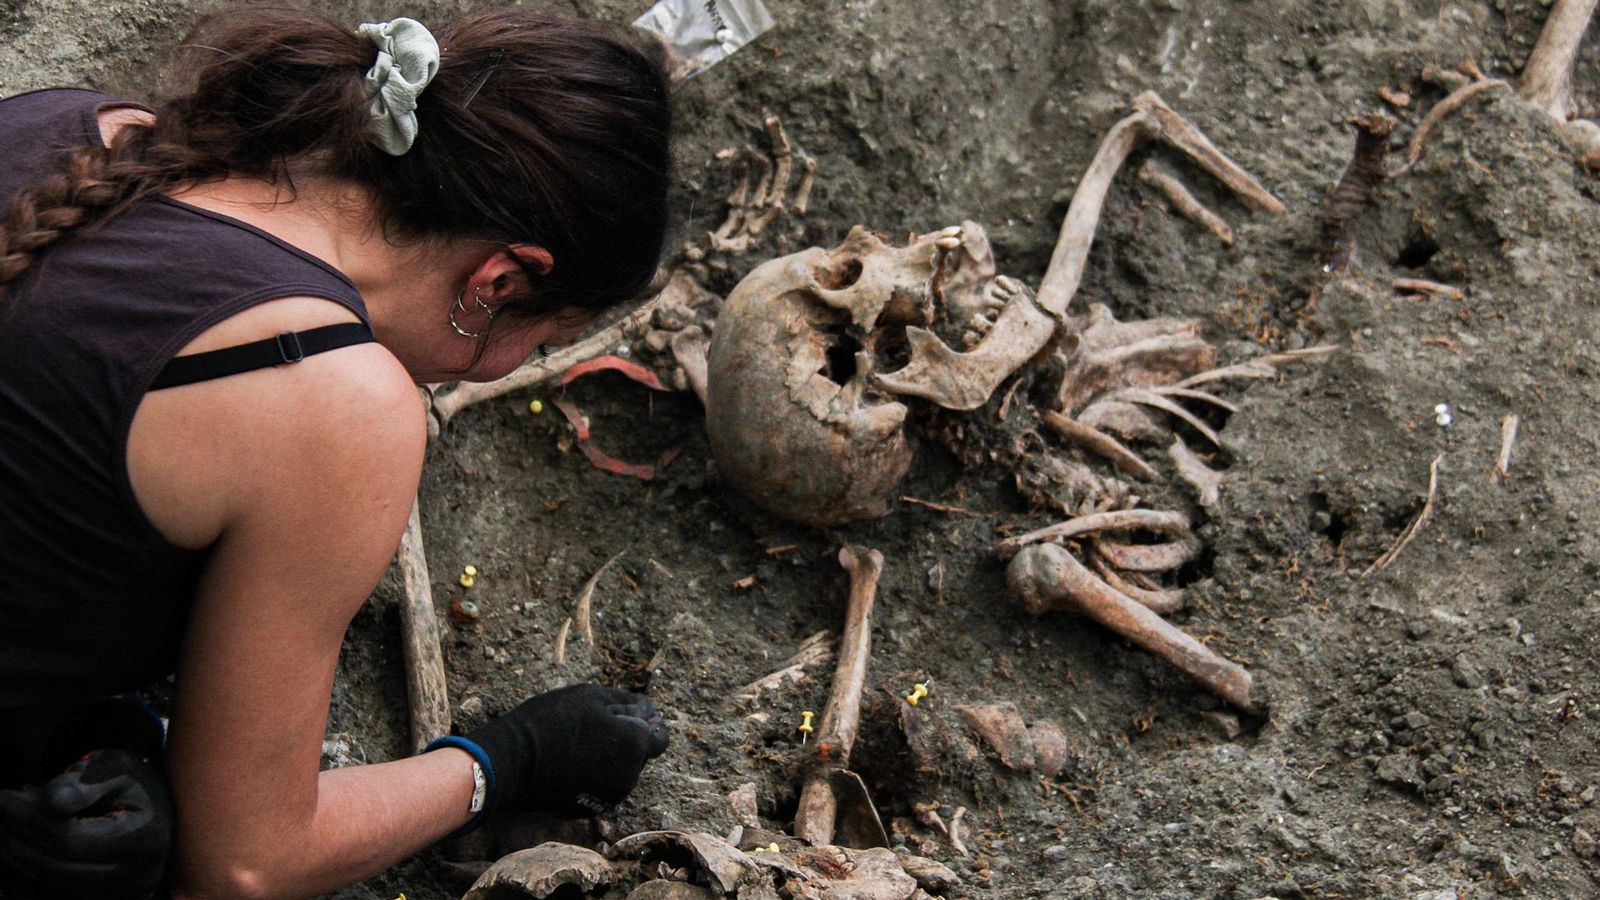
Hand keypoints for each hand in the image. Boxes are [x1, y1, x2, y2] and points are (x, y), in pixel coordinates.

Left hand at [0, 748, 172, 898]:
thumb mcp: (117, 766)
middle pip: (53, 868)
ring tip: (4, 827)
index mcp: (143, 839)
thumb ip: (87, 777)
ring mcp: (118, 895)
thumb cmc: (135, 782)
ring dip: (14, 859)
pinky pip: (48, 897)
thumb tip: (52, 799)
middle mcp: (134, 876)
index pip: (69, 840)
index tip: (5, 796)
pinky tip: (13, 849)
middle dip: (16, 840)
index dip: (29, 820)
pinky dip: (22, 877)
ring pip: (47, 887)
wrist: (155, 810)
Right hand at [464, 684, 667, 817]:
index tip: (624, 717)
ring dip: (607, 760)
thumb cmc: (553, 721)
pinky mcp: (588, 810)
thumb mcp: (592, 696)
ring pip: (618, 773)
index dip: (646, 724)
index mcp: (635, 746)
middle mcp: (630, 777)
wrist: (513, 761)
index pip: (660, 737)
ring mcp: (609, 797)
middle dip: (623, 741)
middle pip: (638, 755)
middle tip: (590, 728)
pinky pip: (599, 790)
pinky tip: (566, 766)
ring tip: (574, 746)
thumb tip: (649, 713)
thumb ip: (629, 703)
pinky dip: (590, 778)